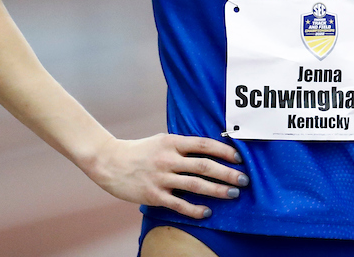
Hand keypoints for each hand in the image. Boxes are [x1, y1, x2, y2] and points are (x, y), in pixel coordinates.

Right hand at [84, 133, 247, 218]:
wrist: (109, 162)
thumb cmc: (140, 150)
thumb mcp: (163, 140)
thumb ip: (183, 145)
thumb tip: (210, 151)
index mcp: (172, 142)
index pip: (204, 144)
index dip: (224, 151)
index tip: (239, 158)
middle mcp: (168, 159)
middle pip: (205, 165)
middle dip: (228, 173)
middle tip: (244, 180)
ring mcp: (161, 177)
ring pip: (195, 185)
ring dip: (217, 190)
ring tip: (233, 194)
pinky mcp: (153, 195)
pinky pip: (179, 204)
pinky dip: (195, 209)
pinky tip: (207, 212)